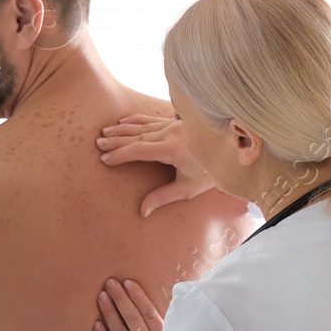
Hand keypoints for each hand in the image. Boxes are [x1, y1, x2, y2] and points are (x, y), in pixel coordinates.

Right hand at [96, 114, 214, 216]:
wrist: (232, 151)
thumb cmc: (211, 171)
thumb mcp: (188, 188)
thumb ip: (163, 197)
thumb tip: (142, 211)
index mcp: (172, 149)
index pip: (139, 150)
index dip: (121, 154)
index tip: (106, 159)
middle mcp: (171, 134)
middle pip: (136, 136)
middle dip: (116, 140)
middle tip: (98, 143)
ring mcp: (173, 125)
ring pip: (142, 126)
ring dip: (122, 129)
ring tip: (105, 132)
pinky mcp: (176, 122)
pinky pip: (150, 119)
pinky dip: (135, 120)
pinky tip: (124, 121)